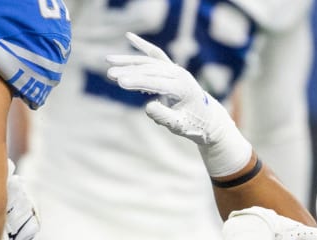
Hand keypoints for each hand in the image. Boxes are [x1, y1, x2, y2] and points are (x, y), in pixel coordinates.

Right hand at [105, 33, 252, 177]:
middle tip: (109, 74)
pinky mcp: (171, 69)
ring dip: (129, 60)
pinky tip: (128, 36)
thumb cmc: (193, 124)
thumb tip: (147, 107)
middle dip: (129, 71)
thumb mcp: (179, 126)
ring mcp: (176, 69)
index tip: (120, 82)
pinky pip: (155, 54)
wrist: (208, 118)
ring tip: (108, 60)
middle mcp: (179, 74)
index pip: (156, 83)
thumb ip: (164, 116)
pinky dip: (142, 46)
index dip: (138, 82)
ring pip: (149, 61)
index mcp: (182, 88)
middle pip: (151, 69)